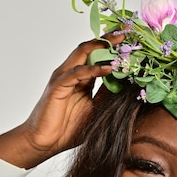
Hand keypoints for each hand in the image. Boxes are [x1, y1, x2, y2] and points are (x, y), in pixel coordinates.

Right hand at [0, 33, 124, 168]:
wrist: (44, 143)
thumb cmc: (67, 130)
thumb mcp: (95, 111)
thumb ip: (106, 97)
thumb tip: (126, 87)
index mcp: (81, 79)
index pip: (97, 56)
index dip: (113, 48)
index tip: (131, 42)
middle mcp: (72, 73)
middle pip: (91, 48)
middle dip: (109, 39)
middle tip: (128, 33)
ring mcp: (64, 78)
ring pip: (83, 53)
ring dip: (102, 47)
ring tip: (121, 43)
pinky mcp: (58, 86)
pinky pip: (77, 73)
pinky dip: (93, 69)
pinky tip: (108, 68)